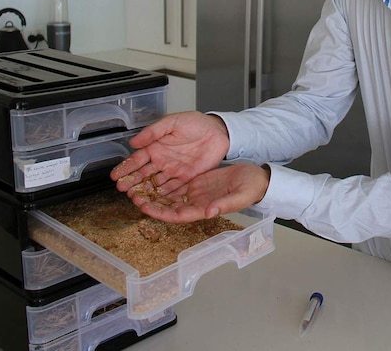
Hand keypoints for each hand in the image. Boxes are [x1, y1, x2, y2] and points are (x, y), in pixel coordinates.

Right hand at [110, 111, 229, 194]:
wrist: (219, 131)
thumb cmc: (196, 123)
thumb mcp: (172, 122)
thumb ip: (153, 132)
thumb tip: (134, 142)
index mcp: (156, 147)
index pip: (137, 159)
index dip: (126, 168)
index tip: (115, 176)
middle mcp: (162, 161)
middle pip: (143, 175)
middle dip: (131, 182)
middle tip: (121, 189)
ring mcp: (174, 171)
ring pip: (155, 184)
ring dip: (144, 191)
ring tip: (134, 198)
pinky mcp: (186, 179)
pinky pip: (172, 189)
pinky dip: (163, 196)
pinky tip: (154, 202)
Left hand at [128, 164, 270, 222]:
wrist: (257, 179)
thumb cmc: (250, 190)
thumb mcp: (239, 197)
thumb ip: (223, 205)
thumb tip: (208, 212)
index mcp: (204, 210)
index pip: (177, 215)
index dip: (160, 213)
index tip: (145, 207)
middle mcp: (196, 203)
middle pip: (169, 206)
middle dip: (151, 202)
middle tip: (133, 194)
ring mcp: (196, 193)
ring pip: (171, 195)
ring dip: (155, 192)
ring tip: (138, 185)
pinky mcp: (198, 182)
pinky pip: (178, 184)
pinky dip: (166, 182)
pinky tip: (154, 175)